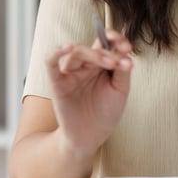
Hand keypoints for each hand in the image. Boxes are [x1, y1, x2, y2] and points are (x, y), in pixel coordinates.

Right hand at [45, 30, 133, 157]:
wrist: (90, 137)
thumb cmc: (105, 113)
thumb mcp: (120, 91)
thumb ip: (122, 72)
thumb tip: (127, 54)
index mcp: (100, 64)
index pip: (104, 43)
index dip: (115, 39)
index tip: (127, 46)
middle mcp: (84, 66)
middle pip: (92, 48)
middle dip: (107, 51)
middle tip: (119, 61)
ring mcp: (70, 73)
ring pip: (76, 53)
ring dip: (93, 54)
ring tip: (110, 63)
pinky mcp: (57, 83)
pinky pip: (50, 63)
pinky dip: (56, 53)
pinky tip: (66, 48)